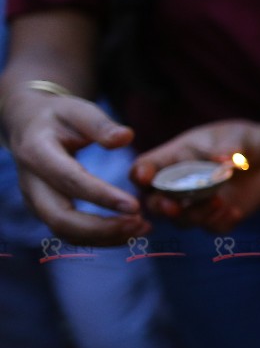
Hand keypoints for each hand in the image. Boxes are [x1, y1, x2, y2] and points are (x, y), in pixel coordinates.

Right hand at [2, 86, 148, 244]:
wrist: (30, 126)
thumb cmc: (59, 117)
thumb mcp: (78, 110)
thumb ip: (100, 125)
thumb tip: (126, 137)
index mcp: (36, 152)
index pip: (70, 181)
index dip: (102, 197)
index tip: (135, 206)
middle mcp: (31, 183)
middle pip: (60, 218)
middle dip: (102, 228)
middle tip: (141, 224)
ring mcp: (36, 201)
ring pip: (65, 232)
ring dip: (105, 237)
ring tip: (142, 229)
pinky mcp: (46, 211)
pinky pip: (71, 233)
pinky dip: (101, 237)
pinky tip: (130, 230)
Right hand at [131, 119, 259, 232]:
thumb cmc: (246, 141)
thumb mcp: (239, 137)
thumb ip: (229, 146)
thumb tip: (222, 160)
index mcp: (174, 158)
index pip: (146, 168)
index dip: (140, 174)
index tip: (144, 177)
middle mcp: (179, 184)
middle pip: (154, 202)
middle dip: (159, 206)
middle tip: (173, 207)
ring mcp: (197, 204)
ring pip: (181, 220)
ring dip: (195, 215)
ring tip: (219, 201)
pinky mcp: (217, 218)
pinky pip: (210, 228)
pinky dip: (220, 222)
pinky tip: (235, 211)